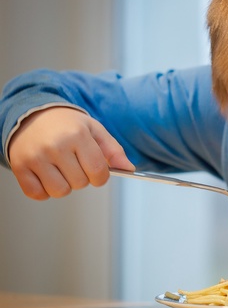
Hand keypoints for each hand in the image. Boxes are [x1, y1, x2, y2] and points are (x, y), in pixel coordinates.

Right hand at [8, 106, 133, 199]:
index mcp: (77, 135)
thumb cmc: (66, 124)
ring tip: (60, 169)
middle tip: (74, 163)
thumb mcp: (94, 130)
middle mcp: (55, 146)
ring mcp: (35, 157)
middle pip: (80, 183)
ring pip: (60, 191)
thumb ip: (114, 150)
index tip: (96, 171)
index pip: (98, 172)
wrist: (32, 113)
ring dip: (64, 185)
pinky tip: (46, 175)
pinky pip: (37, 194)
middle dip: (82, 177)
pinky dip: (44, 190)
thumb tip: (129, 169)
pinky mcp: (19, 166)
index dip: (101, 176)